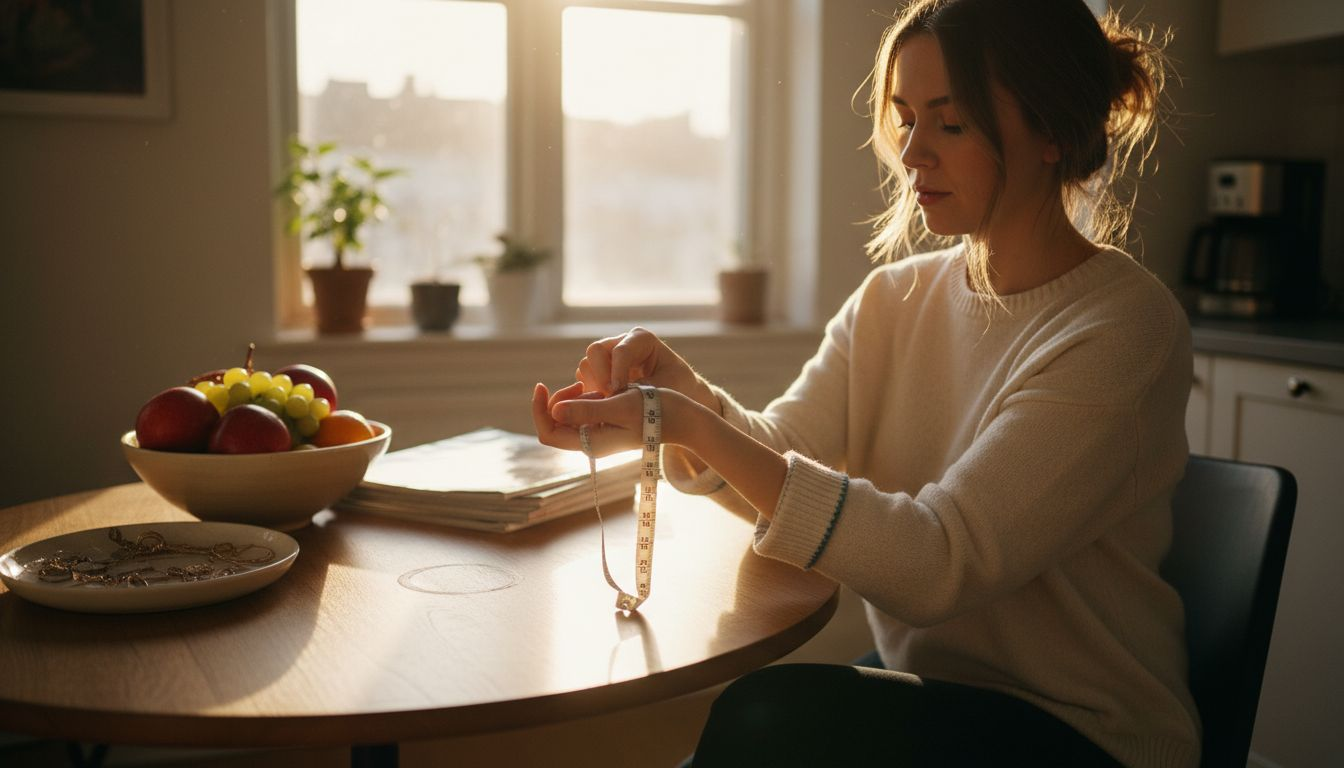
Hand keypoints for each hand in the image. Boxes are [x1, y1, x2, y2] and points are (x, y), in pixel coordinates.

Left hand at [532, 381, 697, 457]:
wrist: (682, 418)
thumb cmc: (655, 411)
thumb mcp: (620, 406)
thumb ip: (586, 410)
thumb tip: (554, 410)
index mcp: (591, 443)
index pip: (548, 432)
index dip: (539, 409)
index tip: (542, 385)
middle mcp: (591, 442)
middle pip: (555, 422)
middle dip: (560, 400)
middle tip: (580, 384)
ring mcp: (598, 434)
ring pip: (569, 414)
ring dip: (576, 397)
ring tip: (602, 391)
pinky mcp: (606, 425)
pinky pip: (583, 411)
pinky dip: (587, 397)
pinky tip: (606, 392)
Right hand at [575, 327, 719, 413]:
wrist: (679, 395)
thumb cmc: (677, 389)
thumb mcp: (664, 389)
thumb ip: (639, 390)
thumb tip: (614, 396)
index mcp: (642, 339)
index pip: (621, 351)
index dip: (617, 373)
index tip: (618, 394)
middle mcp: (621, 342)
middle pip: (596, 350)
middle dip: (600, 376)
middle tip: (611, 398)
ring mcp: (608, 356)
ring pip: (587, 364)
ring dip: (594, 386)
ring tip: (610, 404)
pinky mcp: (600, 371)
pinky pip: (585, 378)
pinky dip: (590, 393)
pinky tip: (606, 406)